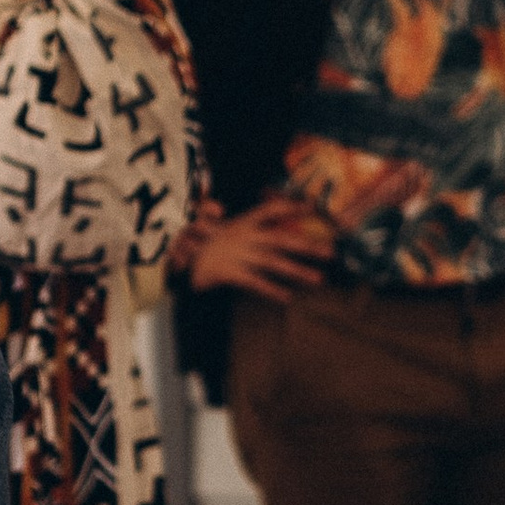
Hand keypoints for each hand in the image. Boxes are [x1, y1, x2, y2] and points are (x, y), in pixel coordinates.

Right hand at [183, 192, 333, 299]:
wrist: (172, 260)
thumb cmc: (198, 245)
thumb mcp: (214, 226)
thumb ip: (226, 216)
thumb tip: (225, 206)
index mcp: (242, 222)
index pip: (271, 210)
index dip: (292, 208)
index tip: (313, 207)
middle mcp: (243, 236)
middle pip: (282, 239)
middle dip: (309, 245)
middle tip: (333, 253)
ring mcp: (237, 254)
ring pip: (274, 262)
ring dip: (298, 271)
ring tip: (320, 279)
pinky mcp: (229, 272)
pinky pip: (255, 282)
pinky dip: (271, 290)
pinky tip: (288, 298)